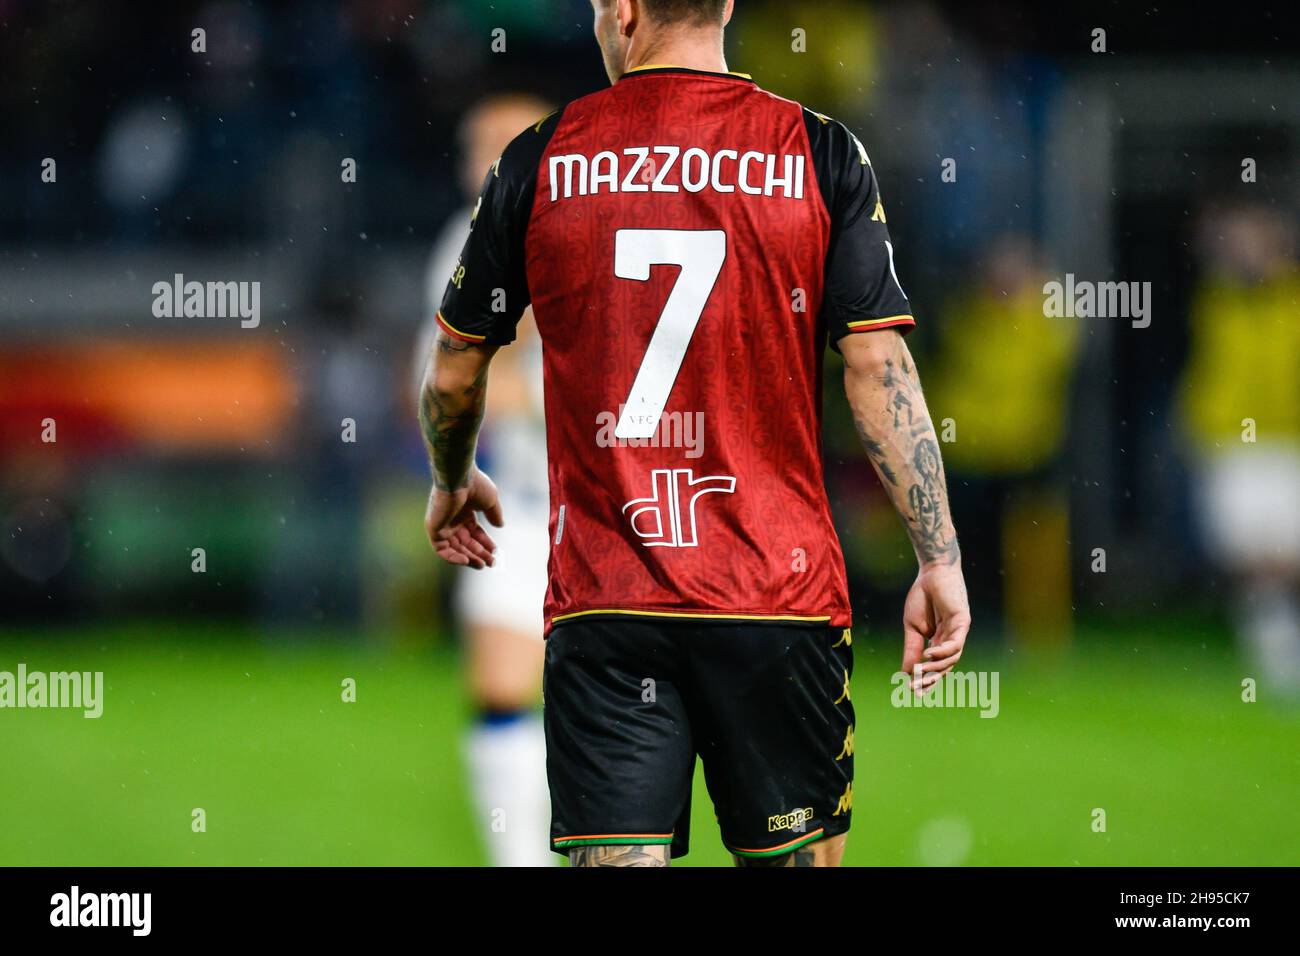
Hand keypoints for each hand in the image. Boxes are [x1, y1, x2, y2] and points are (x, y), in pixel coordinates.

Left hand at [424, 467, 503, 568]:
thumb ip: (494, 514)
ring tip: (482, 565)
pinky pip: (441, 549)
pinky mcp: (434, 529)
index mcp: (464, 512)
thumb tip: (501, 526)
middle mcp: (452, 519)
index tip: (496, 552)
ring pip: (454, 548)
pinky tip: (467, 561)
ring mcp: (442, 525)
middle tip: (491, 563)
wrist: (458, 477)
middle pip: (465, 543)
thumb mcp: (490, 501)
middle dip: (479, 553)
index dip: (485, 543)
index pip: (474, 533)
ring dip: (468, 558)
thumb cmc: (475, 485)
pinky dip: (453, 557)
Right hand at [900, 560, 970, 694]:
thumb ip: (912, 650)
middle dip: (930, 679)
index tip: (912, 692)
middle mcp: (951, 639)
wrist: (931, 573)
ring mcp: (958, 632)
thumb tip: (906, 673)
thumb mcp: (912, 628)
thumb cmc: (922, 597)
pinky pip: (956, 643)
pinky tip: (930, 654)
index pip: (935, 666)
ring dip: (936, 668)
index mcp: (939, 641)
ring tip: (920, 672)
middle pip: (944, 667)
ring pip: (952, 658)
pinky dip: (943, 651)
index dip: (926, 680)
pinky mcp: (963, 622)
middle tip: (915, 688)